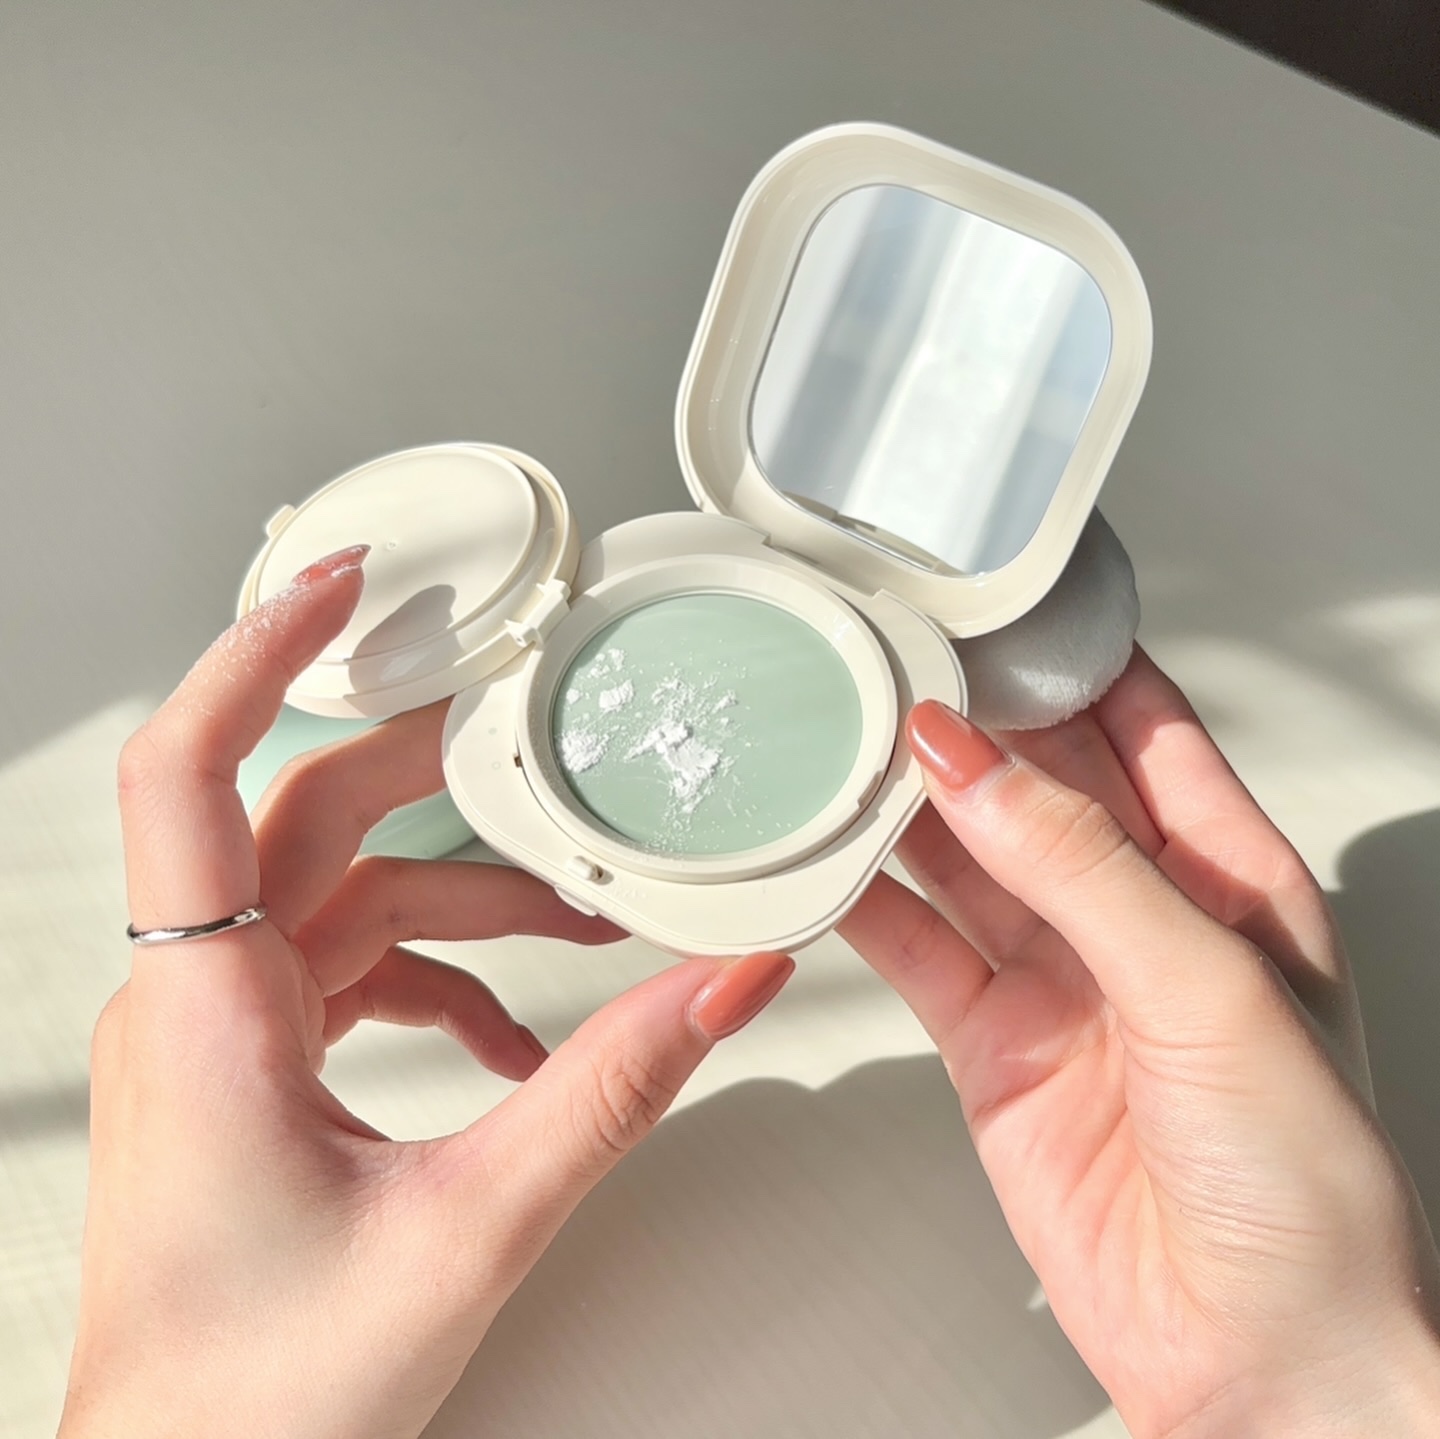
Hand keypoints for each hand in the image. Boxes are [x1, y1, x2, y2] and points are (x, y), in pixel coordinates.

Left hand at [61, 546, 793, 1438]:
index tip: (348, 580)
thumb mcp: (469, 1227)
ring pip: (346, 893)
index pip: (192, 766)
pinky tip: (519, 1034)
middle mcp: (198, 998)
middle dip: (435, 771)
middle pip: (312, 813)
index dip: (260, 649)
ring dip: (465, 895)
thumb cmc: (255, 1396)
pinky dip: (441, 978)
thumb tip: (717, 988)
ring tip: (578, 921)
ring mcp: (223, 1031)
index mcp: (207, 1007)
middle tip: (532, 729)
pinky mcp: (255, 1066)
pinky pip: (352, 971)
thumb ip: (610, 1093)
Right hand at [841, 650, 1439, 1437]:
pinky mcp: (994, 1043)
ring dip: (902, 806)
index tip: (990, 612)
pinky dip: (864, 904)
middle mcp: (1138, 915)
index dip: (1068, 661)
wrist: (1257, 1362)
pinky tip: (827, 861)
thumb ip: (1083, 866)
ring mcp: (1060, 978)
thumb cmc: (1307, 1195)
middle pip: (1035, 780)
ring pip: (963, 858)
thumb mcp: (1208, 990)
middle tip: (887, 667)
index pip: (1142, 724)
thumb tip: (976, 763)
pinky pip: (918, 947)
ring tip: (838, 746)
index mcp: (1228, 875)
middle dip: (967, 722)